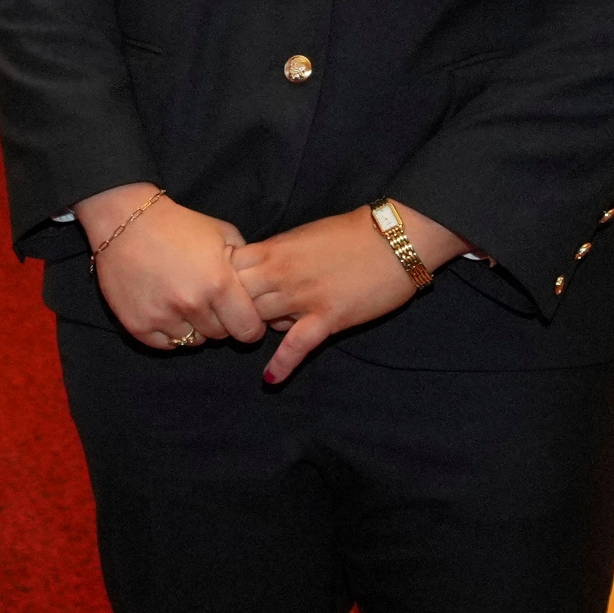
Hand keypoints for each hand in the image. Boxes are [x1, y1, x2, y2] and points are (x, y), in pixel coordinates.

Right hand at [79, 183, 263, 349]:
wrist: (124, 220)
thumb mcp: (223, 234)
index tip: (242, 318)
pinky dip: (169, 332)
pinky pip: (165, 344)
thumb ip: (245, 264)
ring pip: (193, 341)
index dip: (250, 325)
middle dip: (221, 322)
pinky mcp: (137, 324)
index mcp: (219, 283)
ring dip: (194, 327)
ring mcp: (162, 316)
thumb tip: (258, 289)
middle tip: (210, 303)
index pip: (248, 330)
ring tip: (186, 305)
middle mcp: (192, 304)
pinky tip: (167, 311)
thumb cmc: (178, 225)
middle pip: (220, 336)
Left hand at [238, 204, 457, 383]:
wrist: (395, 238)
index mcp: (272, 250)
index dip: (219, 283)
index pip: (225, 271)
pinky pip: (298, 344)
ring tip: (248, 338)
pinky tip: (270, 378)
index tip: (217, 292)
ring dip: (254, 330)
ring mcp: (303, 297)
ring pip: (260, 321)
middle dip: (230, 310)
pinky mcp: (328, 317)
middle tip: (229, 321)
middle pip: (236, 299)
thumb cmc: (348, 234)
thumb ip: (273, 255)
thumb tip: (253, 273)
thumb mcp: (300, 236)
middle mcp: (280, 274)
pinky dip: (283, 363)